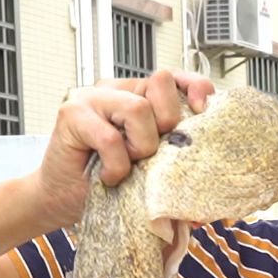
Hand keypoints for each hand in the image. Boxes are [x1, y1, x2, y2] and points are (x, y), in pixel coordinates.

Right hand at [27, 67, 217, 227]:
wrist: (63, 199)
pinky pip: (110, 138)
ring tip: (127, 165)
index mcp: (141, 97)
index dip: (195, 88)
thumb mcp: (153, 172)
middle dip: (168, 123)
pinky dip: (116, 165)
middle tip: (150, 153)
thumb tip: (213, 192)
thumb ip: (178, 165)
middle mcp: (118, 91)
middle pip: (161, 83)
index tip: (202, 112)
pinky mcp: (72, 113)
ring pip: (138, 108)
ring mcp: (93, 98)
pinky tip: (108, 175)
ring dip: (140, 147)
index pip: (176, 77)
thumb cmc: (110, 183)